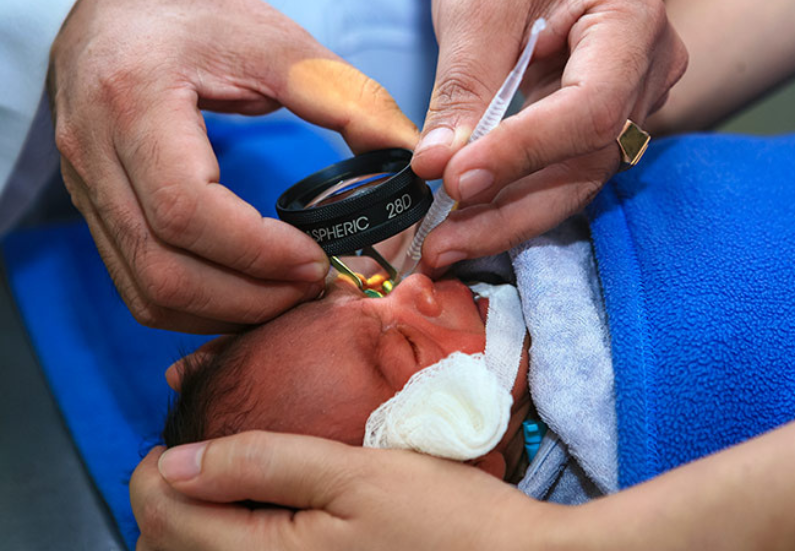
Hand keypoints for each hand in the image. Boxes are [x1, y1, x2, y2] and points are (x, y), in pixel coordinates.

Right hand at [49, 0, 418, 332]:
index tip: (315, 259)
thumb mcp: (274, 42)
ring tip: (288, 296)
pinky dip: (198, 306)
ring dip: (226, 312)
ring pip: (146, 291)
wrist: (117, 8)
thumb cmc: (190, 14)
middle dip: (250, 297)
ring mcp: (85, 188)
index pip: (185, 208)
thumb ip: (346, 99)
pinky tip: (249, 293)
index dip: (257, 253)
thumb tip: (409, 156)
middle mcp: (93, 153)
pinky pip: (138, 286)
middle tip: (313, 288)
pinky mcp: (95, 211)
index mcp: (133, 99)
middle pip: (163, 268)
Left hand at [131, 431, 563, 549]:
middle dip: (172, 496)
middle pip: (165, 547)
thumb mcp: (357, 473)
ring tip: (238, 482)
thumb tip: (177, 459)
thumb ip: (265, 462)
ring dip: (197, 521)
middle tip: (213, 455)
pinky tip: (268, 512)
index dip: (159, 464)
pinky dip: (230, 538)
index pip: (161, 514)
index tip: (191, 434)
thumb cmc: (446, 521)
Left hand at [411, 0, 686, 268]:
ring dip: (506, 217)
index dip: (524, 153)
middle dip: (511, 213)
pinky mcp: (598, 119)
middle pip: (588, 163)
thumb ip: (466, 79)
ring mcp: (630, 100)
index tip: (457, 181)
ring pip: (575, 179)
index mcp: (633, 20)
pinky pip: (562, 170)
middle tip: (443, 246)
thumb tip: (438, 165)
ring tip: (445, 244)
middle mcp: (647, 70)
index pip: (590, 108)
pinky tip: (468, 219)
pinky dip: (512, 197)